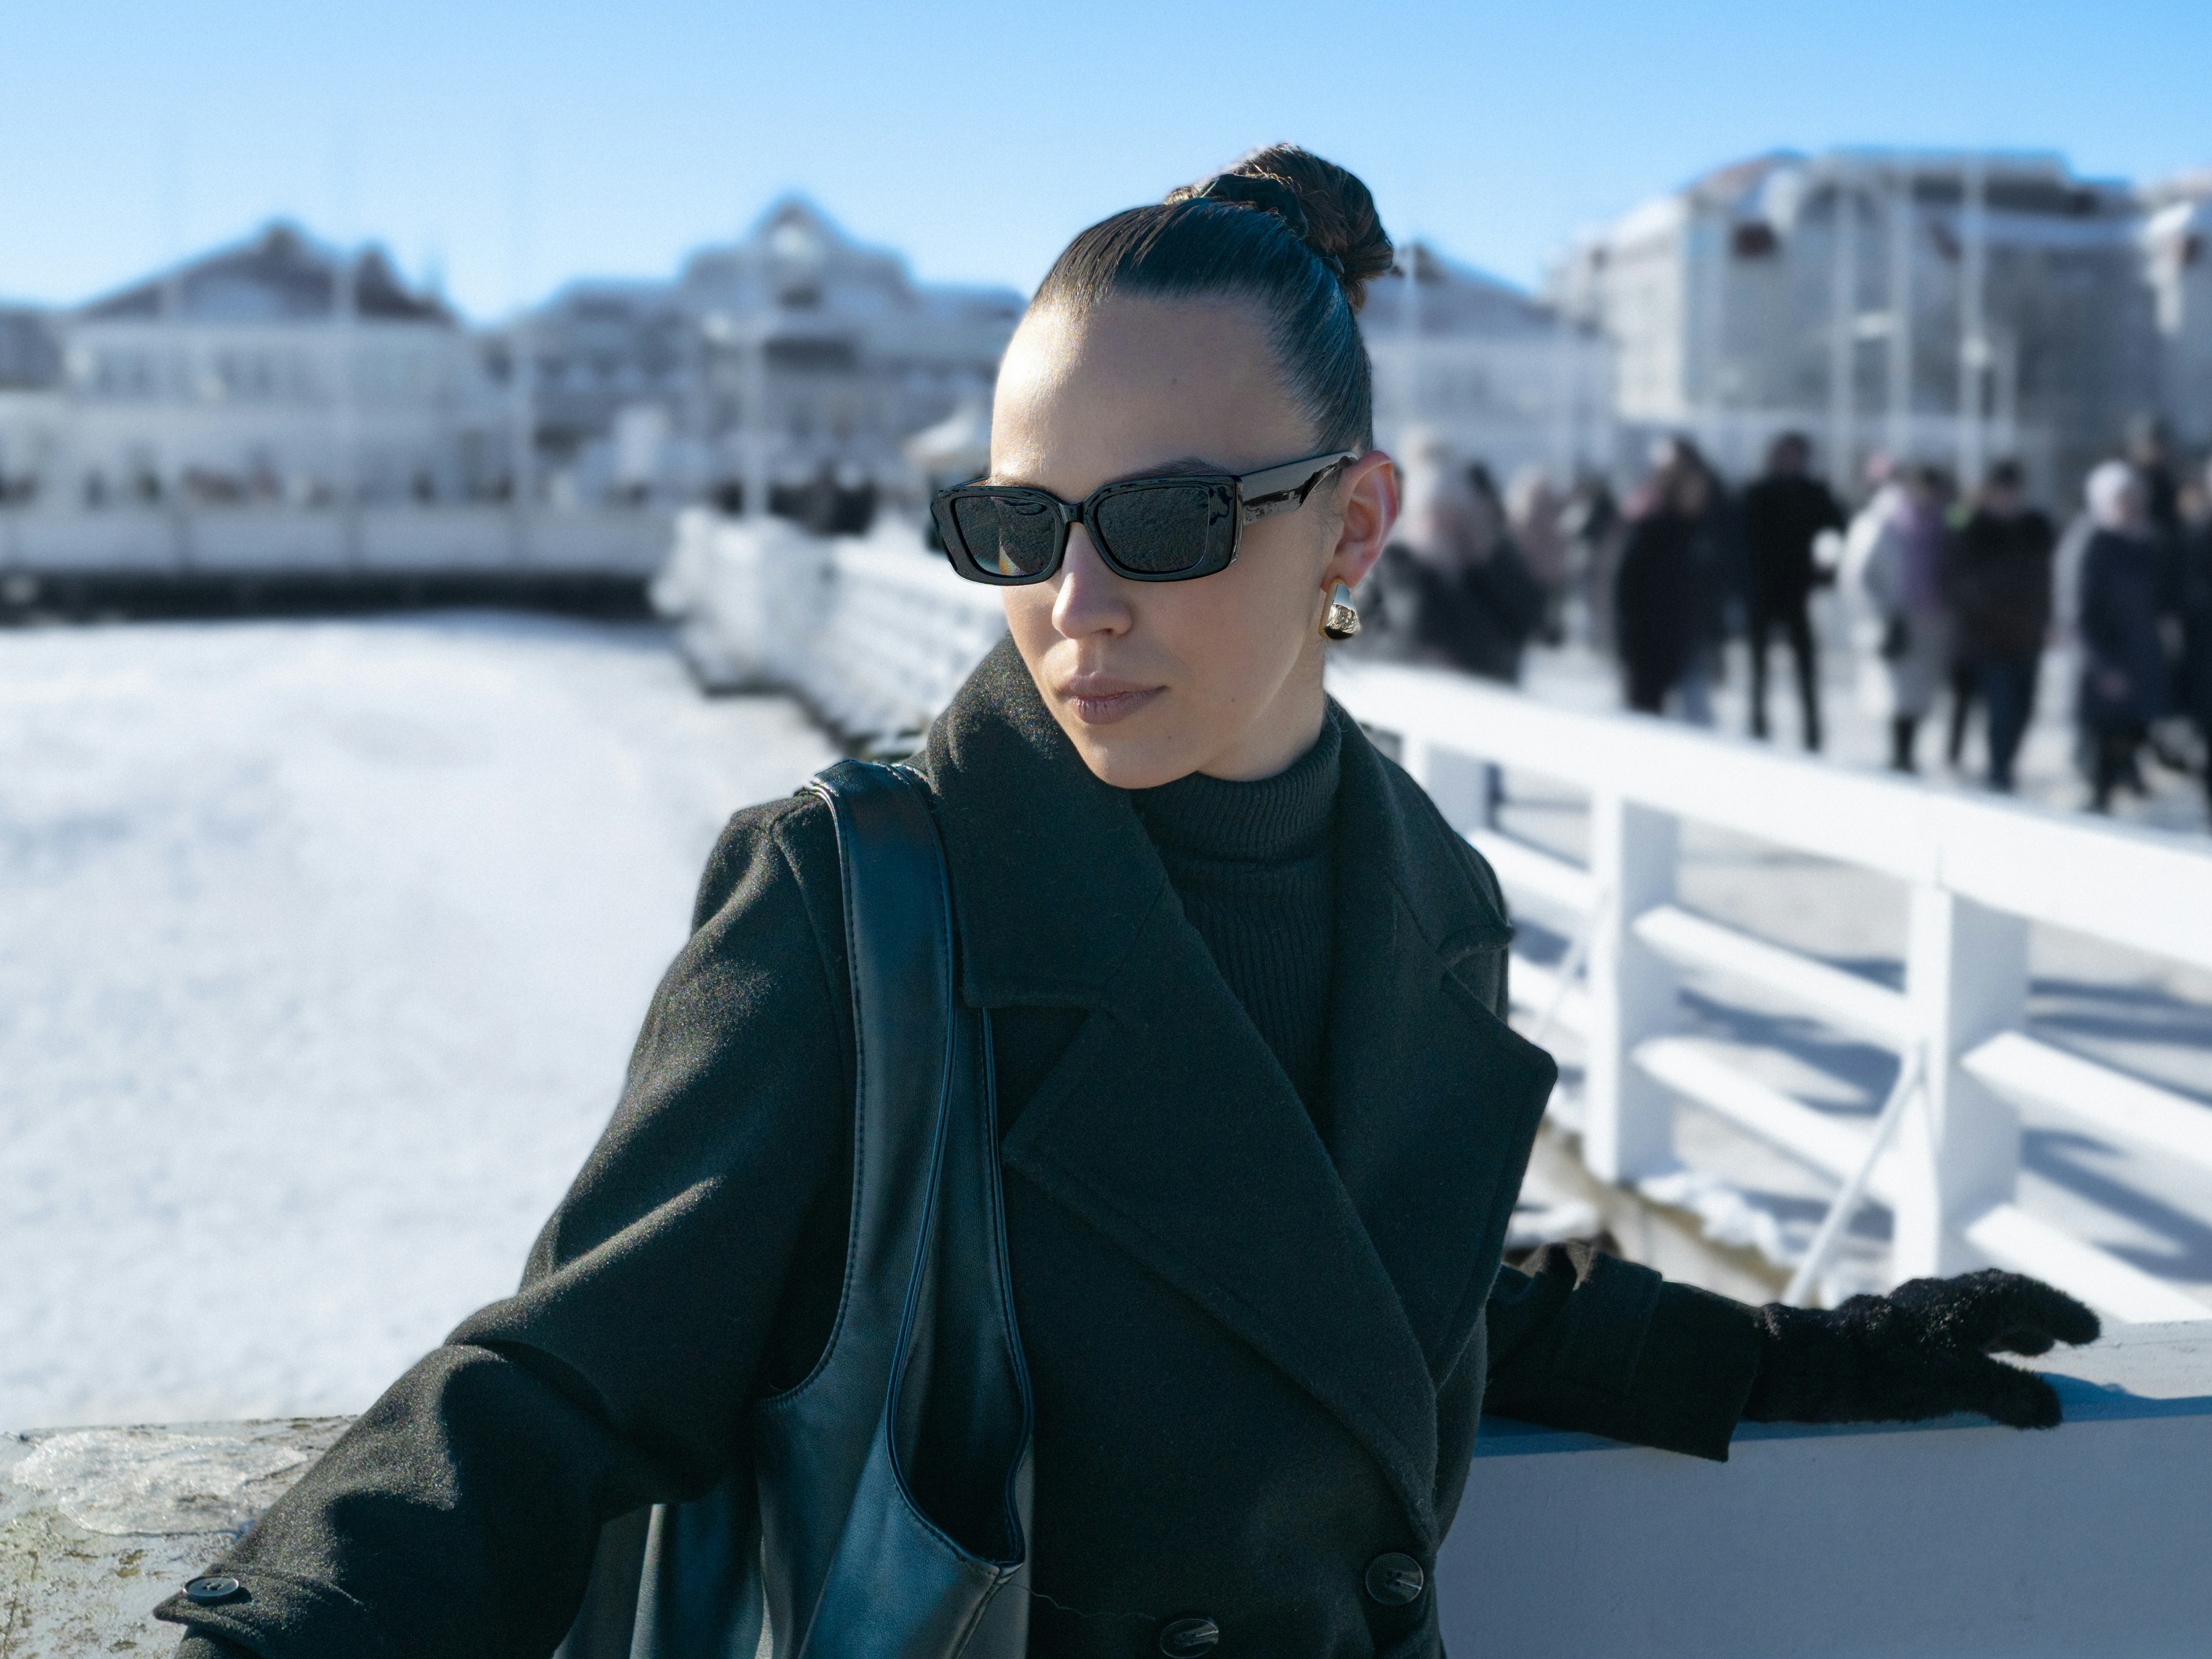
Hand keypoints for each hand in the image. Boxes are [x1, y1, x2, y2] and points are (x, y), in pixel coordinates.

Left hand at [1742, 1270, 2099, 1429]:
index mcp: (1960, 1303)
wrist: (1807, 1365)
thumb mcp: (1956, 1386)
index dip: (2058, 1312)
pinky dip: (1967, 1346)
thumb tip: (2052, 1408)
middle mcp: (1935, 1299)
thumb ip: (2006, 1394)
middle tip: (2059, 1341)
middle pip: (1994, 1300)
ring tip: (2024, 1353)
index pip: (2021, 1296)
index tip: (2090, 1331)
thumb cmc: (1884, 1373)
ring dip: (1998, 1331)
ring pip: (1965, 1315)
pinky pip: (1940, 1333)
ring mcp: (1906, 1314)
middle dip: (2031, 1318)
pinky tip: (1962, 1367)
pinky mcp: (1882, 1334)